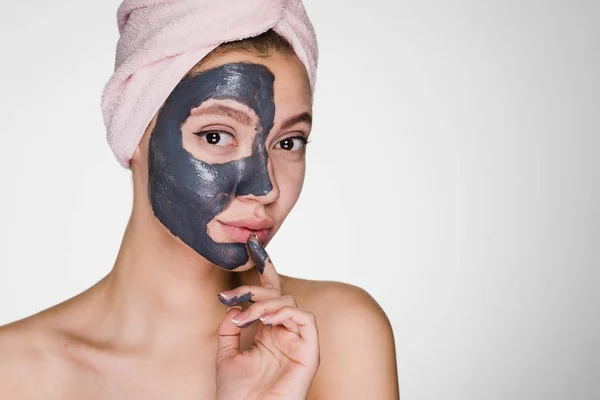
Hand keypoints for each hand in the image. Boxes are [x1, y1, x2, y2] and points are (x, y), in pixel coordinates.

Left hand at [215, 234, 319, 399]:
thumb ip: (231, 327)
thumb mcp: (226, 354)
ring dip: (266, 302)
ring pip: (290, 303)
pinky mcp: (309, 351)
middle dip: (254, 289)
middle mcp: (284, 333)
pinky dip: (286, 312)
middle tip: (232, 297)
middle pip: (277, 295)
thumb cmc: (237, 395)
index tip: (253, 247)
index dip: (264, 271)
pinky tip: (266, 319)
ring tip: (247, 316)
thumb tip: (234, 305)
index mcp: (268, 332)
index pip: (269, 295)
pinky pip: (306, 319)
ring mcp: (297, 341)